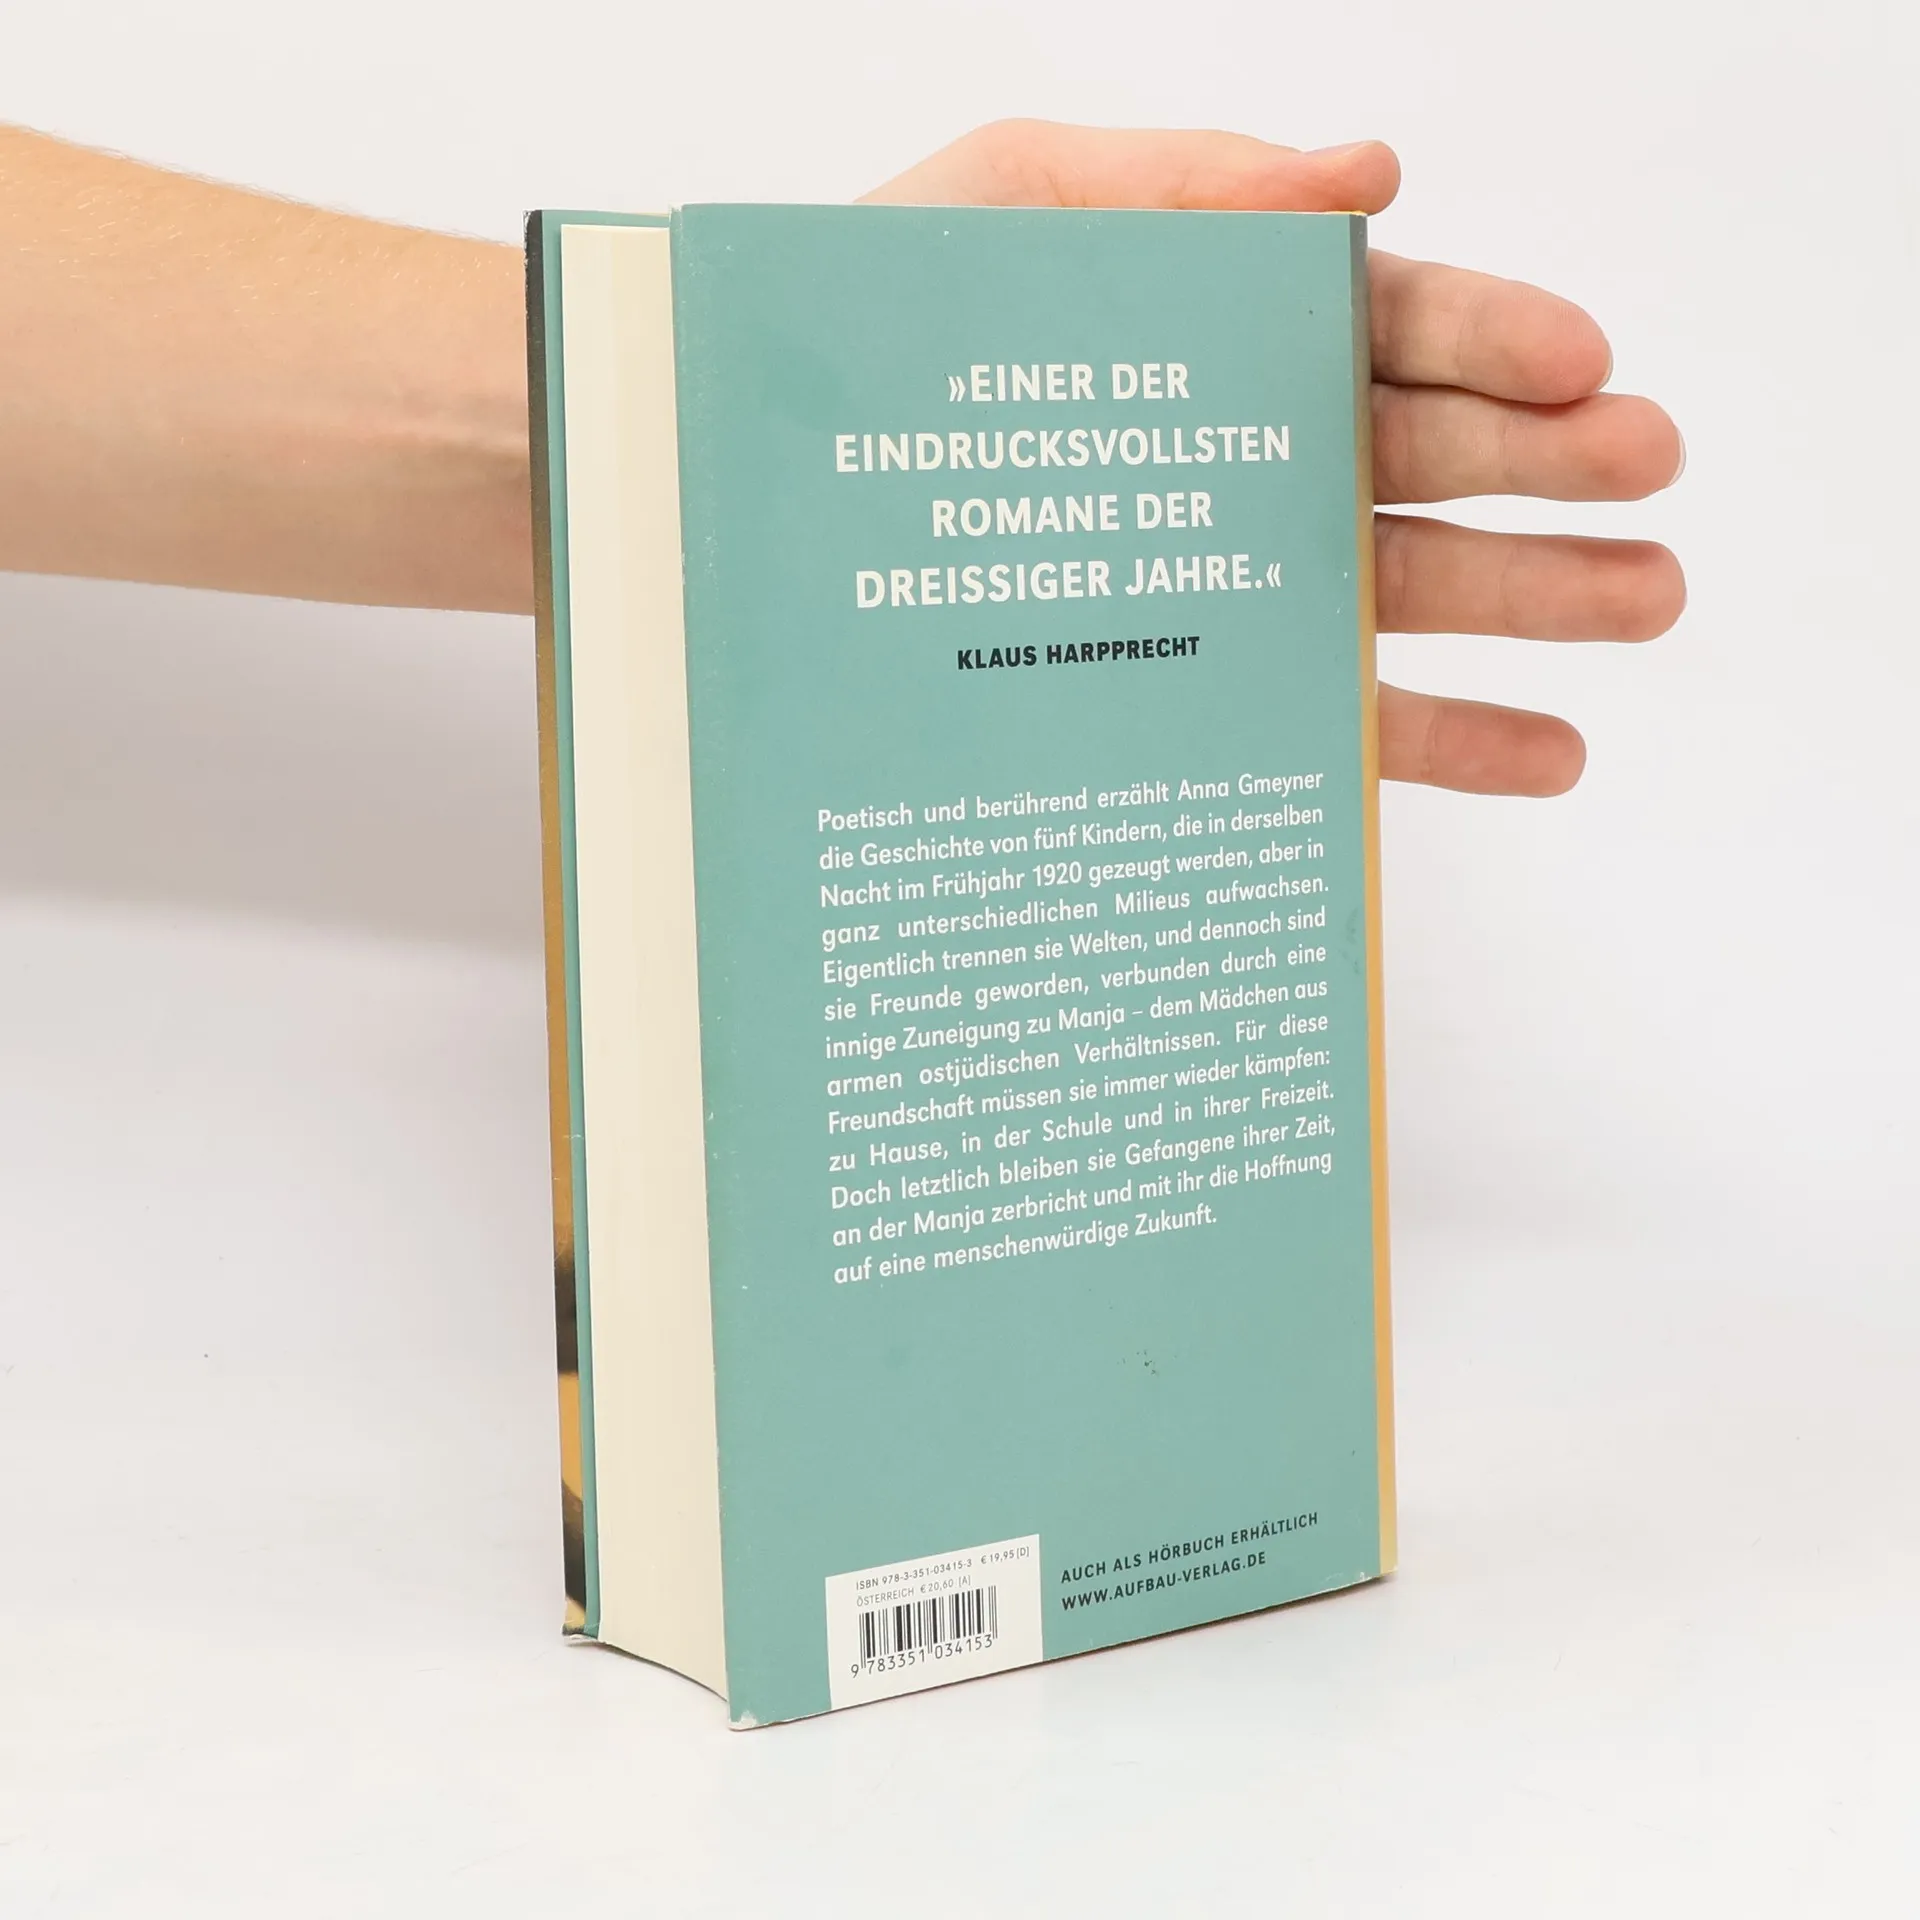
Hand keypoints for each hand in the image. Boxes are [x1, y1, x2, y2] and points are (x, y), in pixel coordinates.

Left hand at [865, 123, 1684, 796]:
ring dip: (1538, 594)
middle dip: (1549, 458)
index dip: (1495, 335)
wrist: (744, 503)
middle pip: (1428, 455)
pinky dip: (1449, 739)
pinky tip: (1548, 750)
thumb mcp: (993, 211)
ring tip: (1647, 598)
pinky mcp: (1207, 704)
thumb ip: (1175, 184)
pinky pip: (1345, 724)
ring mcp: (1236, 591)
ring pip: (1413, 588)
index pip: (1389, 323)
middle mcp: (1244, 463)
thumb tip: (1369, 171)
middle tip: (1648, 467)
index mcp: (1215, 334)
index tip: (1585, 362)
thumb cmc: (854, 342)